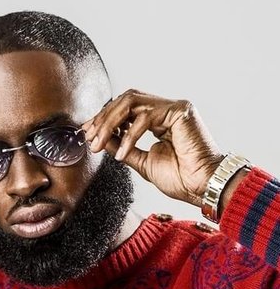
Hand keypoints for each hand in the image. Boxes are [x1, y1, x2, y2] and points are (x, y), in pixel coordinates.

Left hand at [82, 89, 224, 206]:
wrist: (201, 188)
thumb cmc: (179, 178)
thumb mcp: (141, 161)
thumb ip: (121, 147)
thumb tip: (100, 139)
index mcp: (158, 120)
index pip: (125, 109)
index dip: (103, 119)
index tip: (87, 133)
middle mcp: (165, 110)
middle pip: (125, 101)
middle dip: (102, 118)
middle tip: (89, 137)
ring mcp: (174, 108)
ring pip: (131, 103)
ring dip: (110, 122)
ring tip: (98, 142)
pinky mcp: (180, 111)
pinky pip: (146, 118)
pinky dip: (129, 136)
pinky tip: (122, 154)